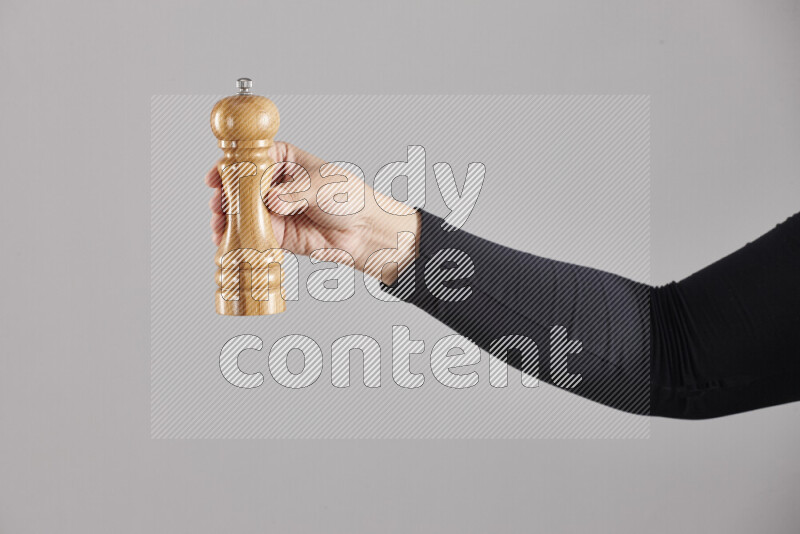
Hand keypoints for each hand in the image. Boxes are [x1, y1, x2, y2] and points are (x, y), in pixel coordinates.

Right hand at [206, 142, 419, 281]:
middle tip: (218, 204)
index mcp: (287, 160)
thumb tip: (272, 200)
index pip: (254, 158)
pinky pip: (253, 234)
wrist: (364, 232)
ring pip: (243, 211)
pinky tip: (226, 240)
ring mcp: (274, 209)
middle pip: (242, 186)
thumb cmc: (350, 198)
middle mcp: (276, 184)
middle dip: (226, 194)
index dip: (233, 165)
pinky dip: (238, 237)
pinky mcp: (277, 233)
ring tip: (219, 224)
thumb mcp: (322, 186)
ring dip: (227, 218)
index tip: (218, 175)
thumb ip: (295, 193)